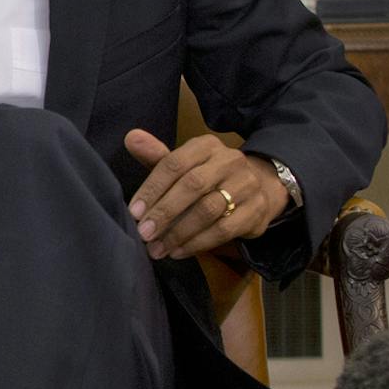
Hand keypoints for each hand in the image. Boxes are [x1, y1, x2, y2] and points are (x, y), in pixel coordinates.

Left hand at [123, 129, 288, 260]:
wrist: (257, 186)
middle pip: (193, 185)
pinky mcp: (256, 210)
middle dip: (164, 212)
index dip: (152, 188)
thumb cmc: (207, 176)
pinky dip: (198, 243)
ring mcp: (247, 185)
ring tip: (157, 248)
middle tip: (144, 233)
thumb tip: (131, 137)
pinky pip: (225, 230)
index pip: (174, 163)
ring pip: (208, 210)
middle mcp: (229, 161)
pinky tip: (178, 251)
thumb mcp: (182, 164)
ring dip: (178, 233)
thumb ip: (156, 155)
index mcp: (206, 145)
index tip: (134, 212)